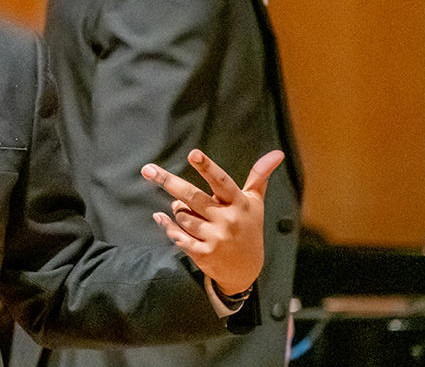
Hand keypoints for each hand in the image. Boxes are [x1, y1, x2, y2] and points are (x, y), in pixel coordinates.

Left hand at [141, 149, 282, 295]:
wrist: (246, 271)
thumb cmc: (247, 228)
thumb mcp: (254, 203)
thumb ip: (259, 177)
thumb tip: (277, 153)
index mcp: (239, 203)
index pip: (221, 181)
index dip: (207, 167)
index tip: (193, 153)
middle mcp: (228, 219)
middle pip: (191, 196)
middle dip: (168, 181)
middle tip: (147, 169)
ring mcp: (215, 238)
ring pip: (181, 215)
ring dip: (178, 211)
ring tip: (189, 214)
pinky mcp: (203, 253)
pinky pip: (177, 235)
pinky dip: (167, 225)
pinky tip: (159, 217)